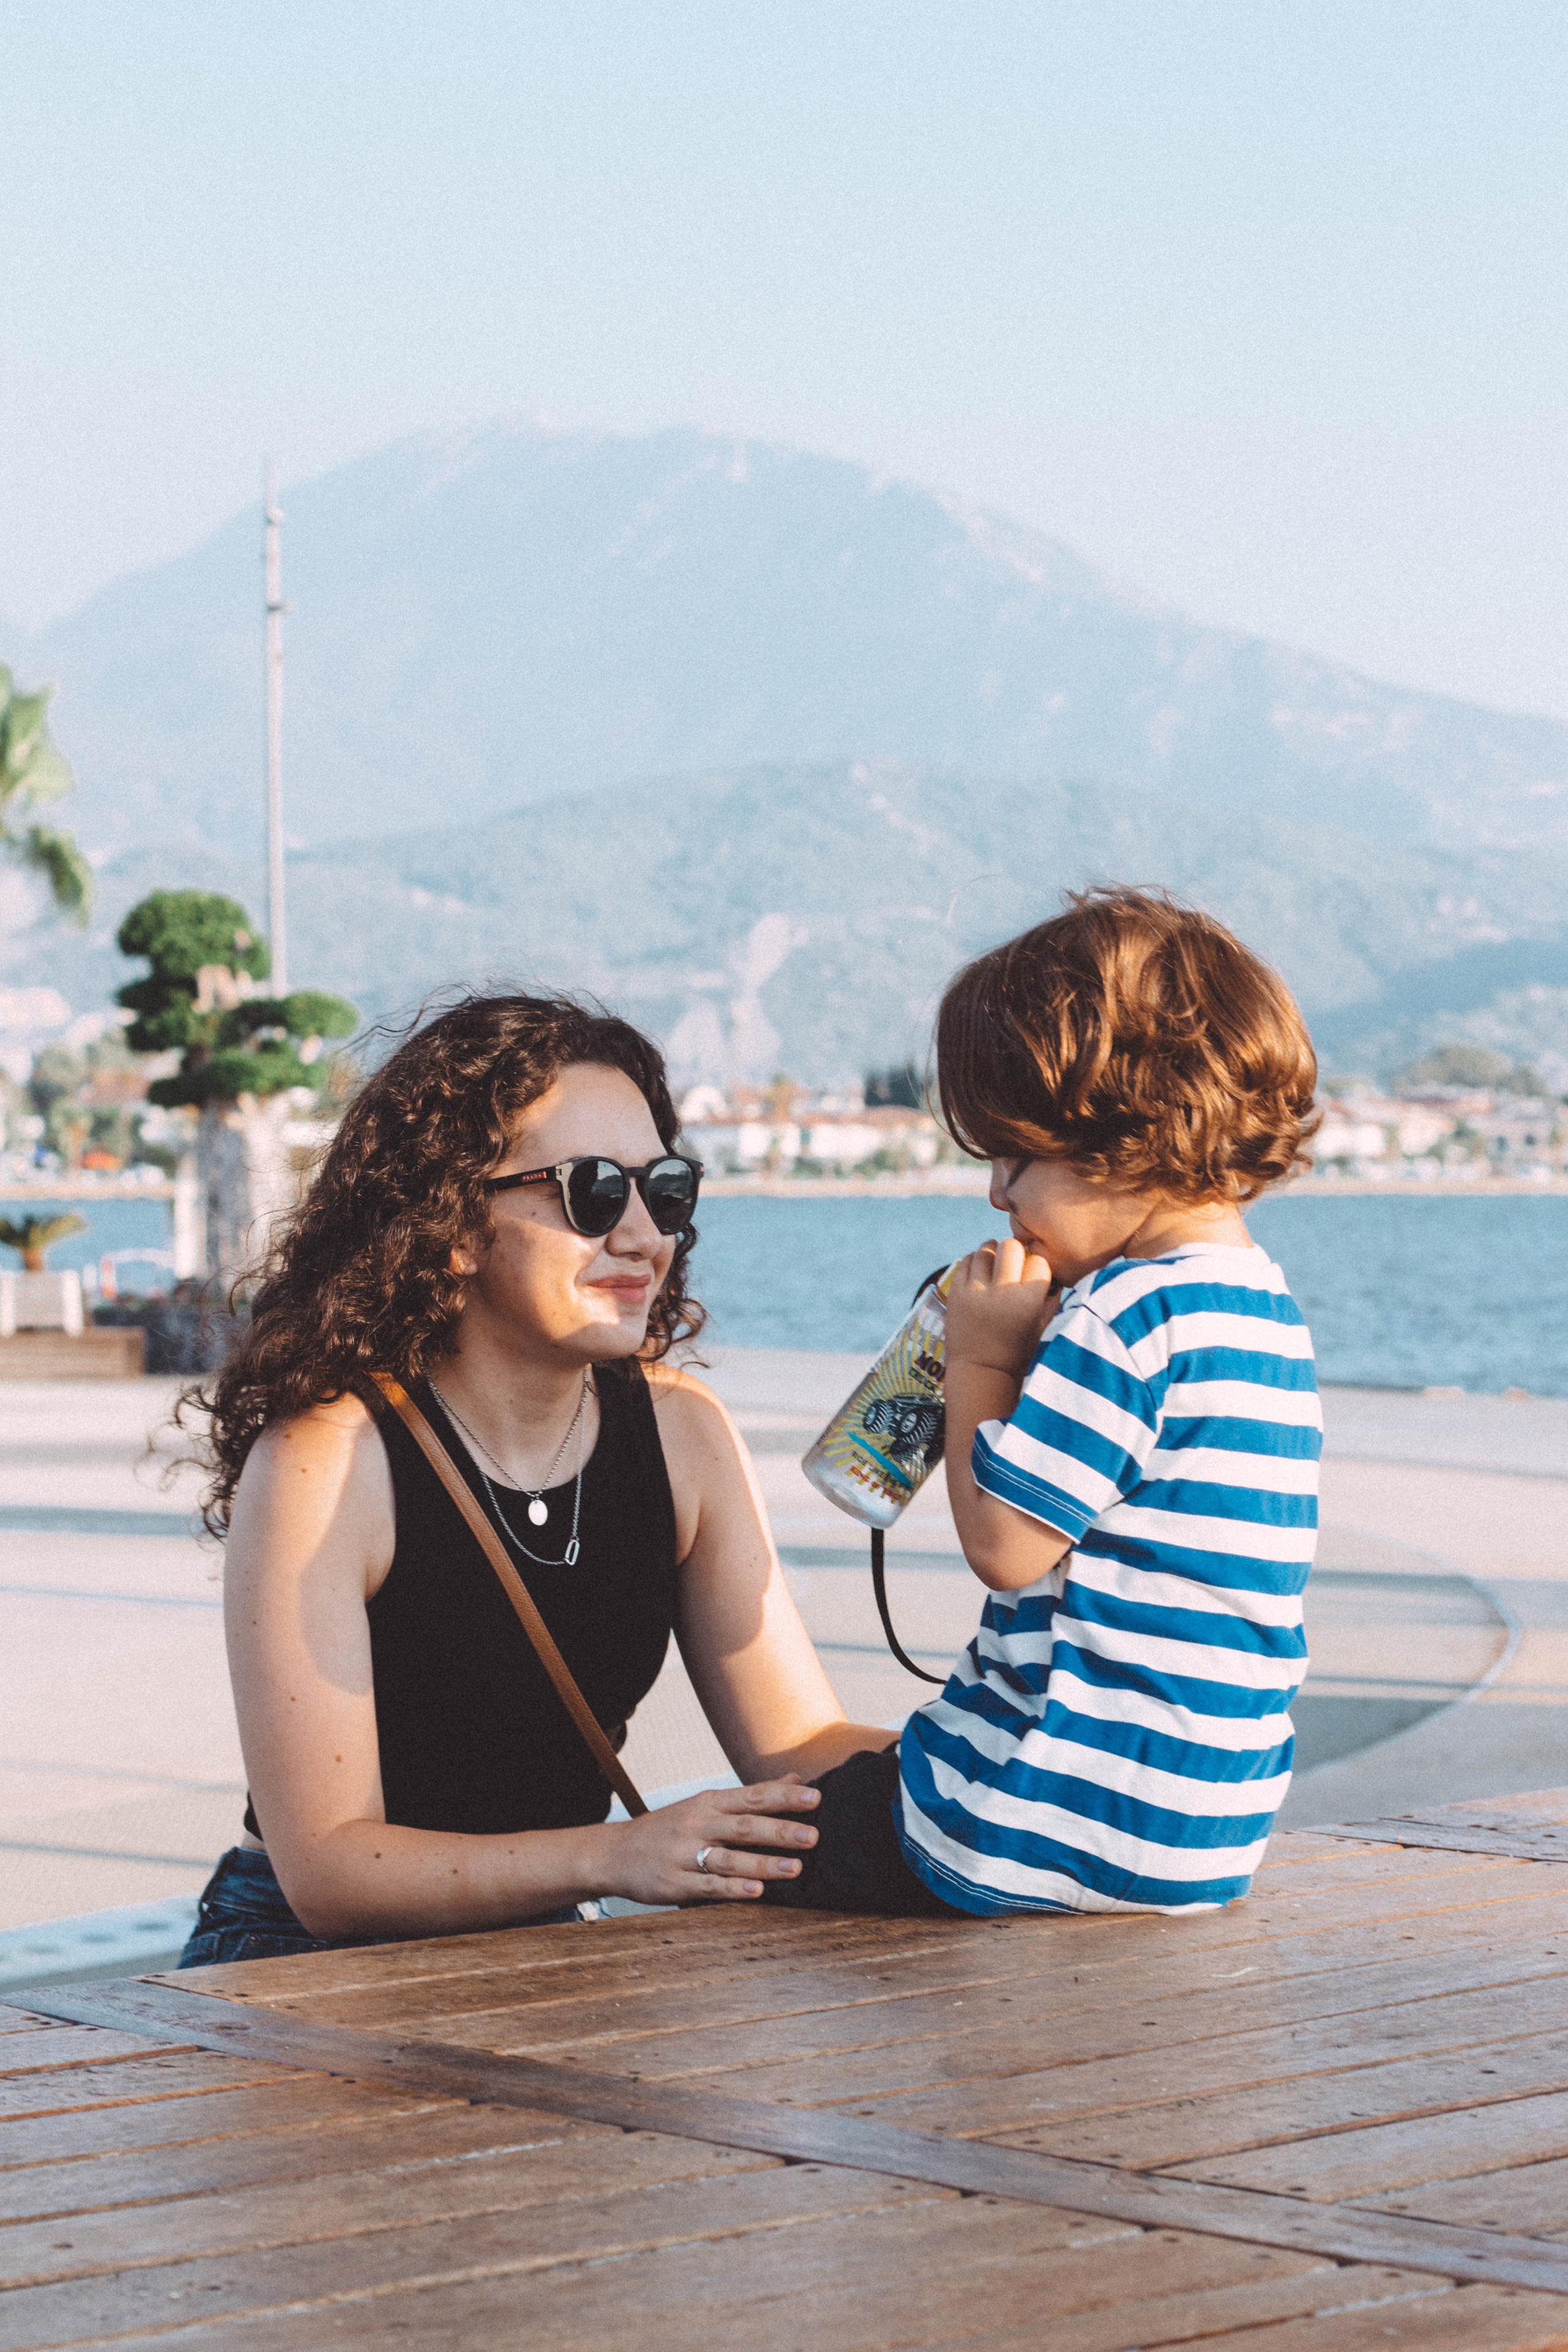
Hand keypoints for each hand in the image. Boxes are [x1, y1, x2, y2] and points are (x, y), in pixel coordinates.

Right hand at [610, 1775, 821, 1904]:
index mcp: (708, 1802)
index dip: (784, 1797)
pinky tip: (755, 1891)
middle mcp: (697, 1824)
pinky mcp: (673, 1884)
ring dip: (762, 1863)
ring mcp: (683, 1854)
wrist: (613, 1853)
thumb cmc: (669, 1828)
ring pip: (728, 1858)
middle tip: (813, 1836)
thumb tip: (797, 1778)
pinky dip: (732, 1888)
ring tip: (794, 1868)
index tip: (815, 1798)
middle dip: (780, 1831)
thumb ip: (751, 1795)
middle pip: (743, 1826)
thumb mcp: (705, 1804)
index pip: (751, 1796)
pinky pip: (706, 1886)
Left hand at [946, 1239, 1058, 1378]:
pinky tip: (979, 1272)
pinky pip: (965, 1261)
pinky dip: (973, 1262)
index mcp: (1028, 1300)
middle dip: (1015, 1253)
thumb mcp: (1042, 1327)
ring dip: (993, 1254)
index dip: (1038, 1267)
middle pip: (1011, 1246)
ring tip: (995, 1266)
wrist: (981, 1373)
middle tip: (1013, 1264)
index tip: (1033, 1276)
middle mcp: (1001, 1291)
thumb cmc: (1017, 1353)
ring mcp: (975, 1291)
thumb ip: (1050, 1298)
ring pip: (985, 1249)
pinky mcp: (955, 1293)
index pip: (1038, 1261)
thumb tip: (1051, 1271)